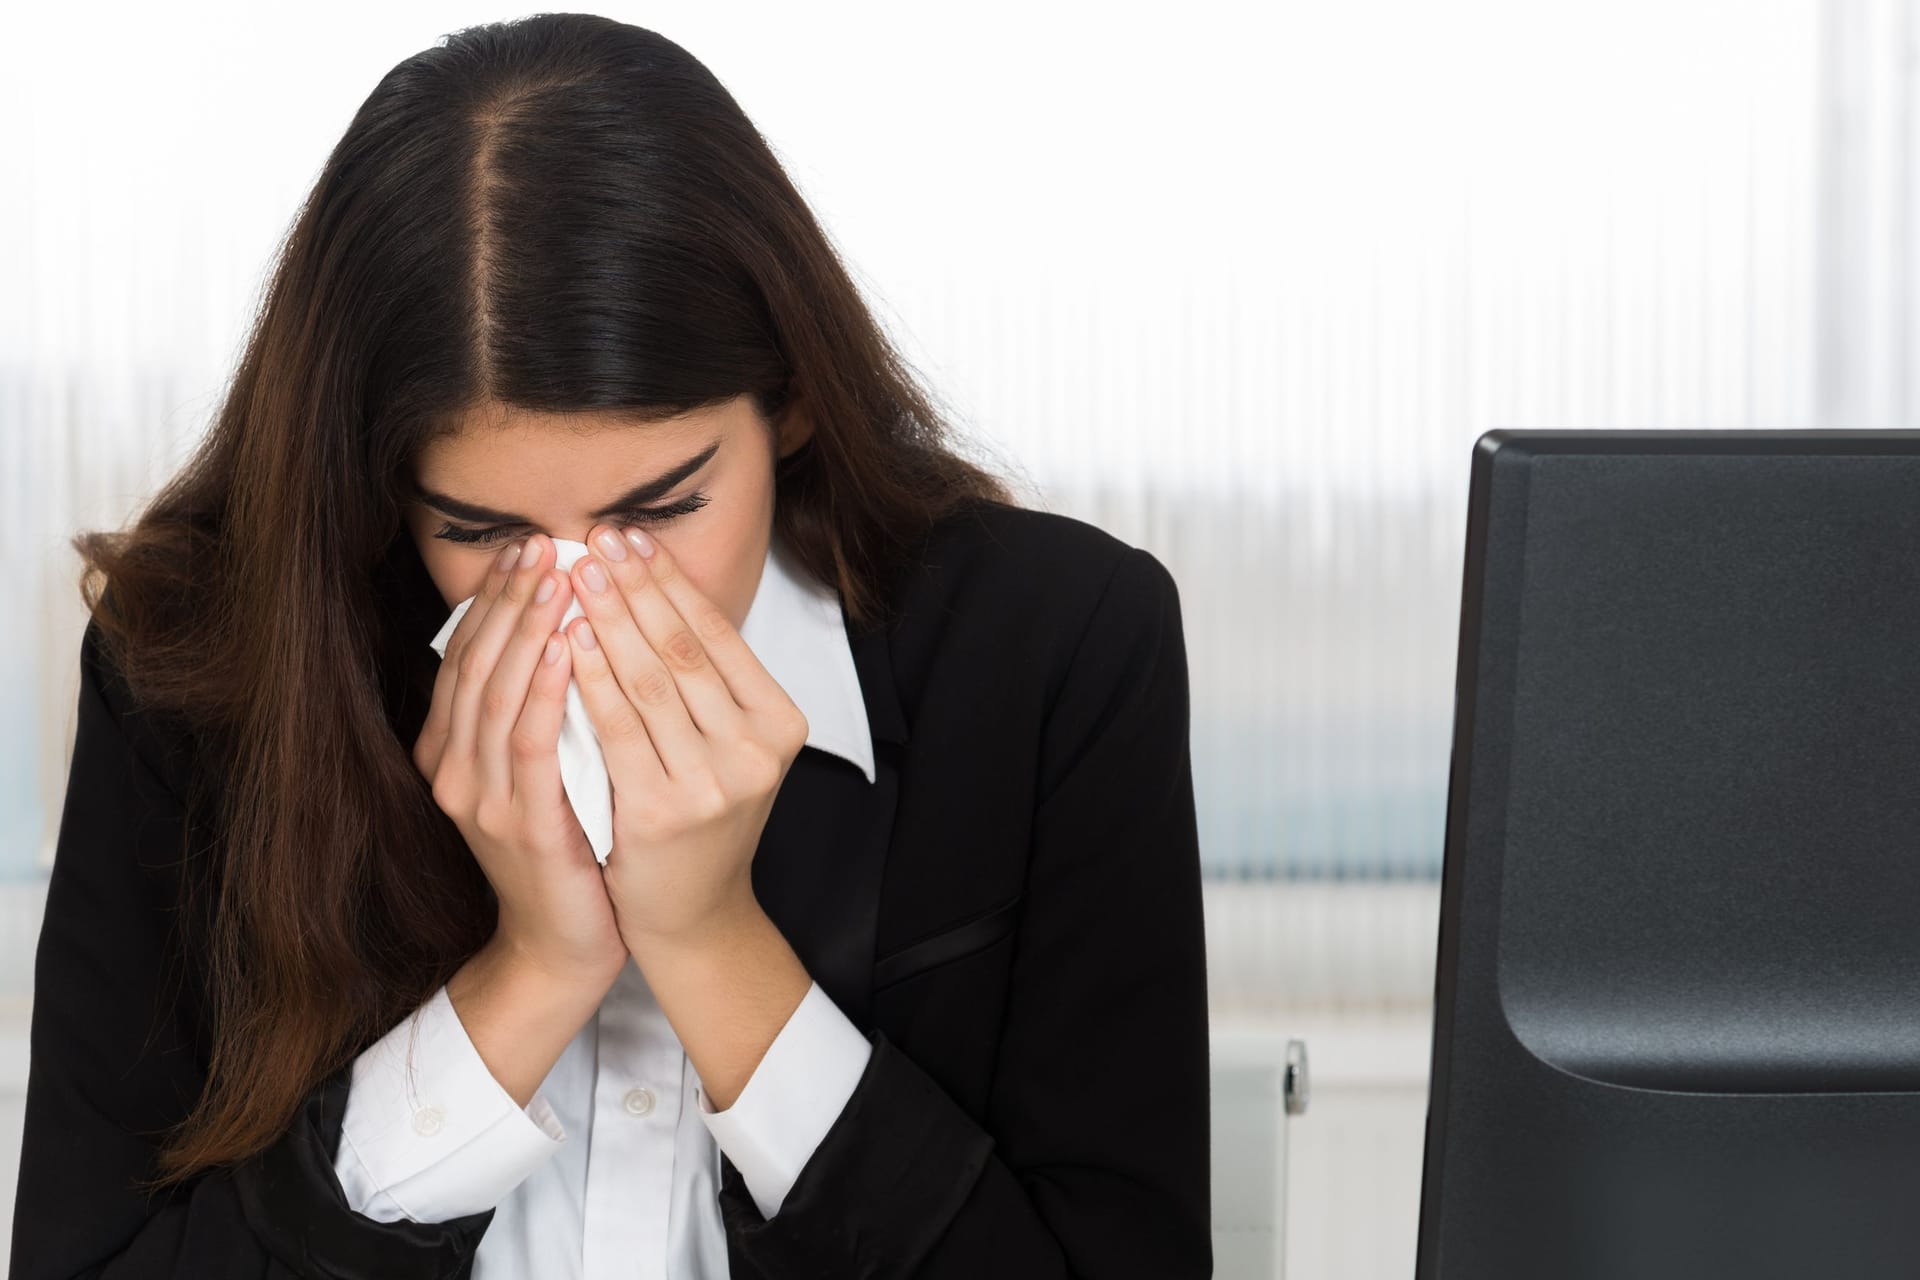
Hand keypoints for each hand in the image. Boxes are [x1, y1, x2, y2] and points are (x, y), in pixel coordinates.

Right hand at [413, 533, 630, 987]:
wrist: (563, 945)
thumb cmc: (568, 852)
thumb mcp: (545, 771)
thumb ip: (540, 711)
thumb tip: (564, 630)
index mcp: (452, 753)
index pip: (468, 657)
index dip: (495, 600)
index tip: (529, 548)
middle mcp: (454, 771)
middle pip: (476, 664)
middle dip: (509, 599)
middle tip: (542, 543)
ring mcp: (480, 800)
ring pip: (497, 694)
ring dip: (526, 629)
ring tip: (556, 576)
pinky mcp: (519, 825)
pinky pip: (528, 744)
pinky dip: (542, 690)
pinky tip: (562, 648)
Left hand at [561, 523, 809, 950]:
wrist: (691, 915)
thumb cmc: (697, 820)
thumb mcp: (724, 747)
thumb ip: (703, 683)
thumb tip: (648, 585)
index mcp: (780, 723)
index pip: (716, 634)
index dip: (669, 580)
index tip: (629, 536)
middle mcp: (756, 750)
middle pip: (683, 649)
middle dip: (633, 587)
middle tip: (593, 540)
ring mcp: (714, 782)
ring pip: (650, 680)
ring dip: (607, 619)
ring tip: (573, 575)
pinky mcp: (663, 811)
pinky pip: (617, 729)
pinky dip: (589, 678)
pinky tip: (567, 641)